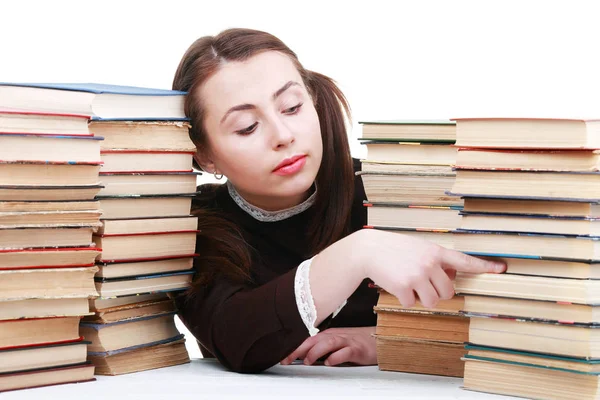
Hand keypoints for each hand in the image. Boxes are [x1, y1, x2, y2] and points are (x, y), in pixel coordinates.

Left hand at [280, 327, 375, 366]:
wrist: (379, 339)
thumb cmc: (356, 342)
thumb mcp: (337, 345)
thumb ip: (322, 349)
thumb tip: (305, 358)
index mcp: (329, 335)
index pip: (308, 339)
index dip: (294, 348)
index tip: (283, 357)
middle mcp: (336, 336)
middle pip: (314, 339)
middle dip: (299, 349)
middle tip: (288, 359)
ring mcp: (347, 341)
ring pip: (328, 342)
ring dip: (315, 351)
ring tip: (307, 361)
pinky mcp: (357, 349)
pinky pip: (345, 352)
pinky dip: (336, 356)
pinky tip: (329, 362)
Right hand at [357, 229, 504, 308]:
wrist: (368, 249)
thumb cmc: (394, 249)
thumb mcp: (419, 248)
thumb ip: (436, 260)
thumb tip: (451, 276)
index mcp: (436, 251)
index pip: (465, 260)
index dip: (484, 266)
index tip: (501, 269)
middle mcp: (430, 263)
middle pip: (448, 292)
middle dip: (437, 293)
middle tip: (422, 283)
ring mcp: (418, 275)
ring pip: (432, 301)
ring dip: (421, 298)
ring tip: (408, 283)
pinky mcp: (404, 287)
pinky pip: (412, 304)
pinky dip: (403, 299)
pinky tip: (395, 284)